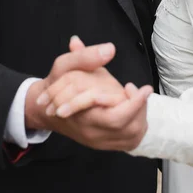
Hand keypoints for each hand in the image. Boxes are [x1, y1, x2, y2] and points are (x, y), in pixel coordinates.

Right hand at [26, 37, 152, 150]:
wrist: (46, 108)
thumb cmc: (57, 84)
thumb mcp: (65, 65)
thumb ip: (86, 57)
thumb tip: (110, 49)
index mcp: (83, 117)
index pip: (116, 118)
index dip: (135, 104)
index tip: (146, 87)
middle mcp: (92, 133)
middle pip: (128, 129)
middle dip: (140, 108)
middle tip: (143, 90)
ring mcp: (98, 140)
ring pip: (131, 136)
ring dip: (140, 115)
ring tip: (137, 96)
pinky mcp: (103, 143)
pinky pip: (128, 139)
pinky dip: (137, 122)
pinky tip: (134, 106)